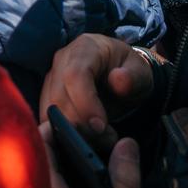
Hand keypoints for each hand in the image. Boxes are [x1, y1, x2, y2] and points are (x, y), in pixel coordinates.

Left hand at [36, 131, 141, 187]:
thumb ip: (126, 176)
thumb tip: (125, 142)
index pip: (38, 151)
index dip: (51, 131)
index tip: (69, 124)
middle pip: (31, 166)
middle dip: (51, 149)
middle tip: (76, 143)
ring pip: (30, 186)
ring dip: (49, 172)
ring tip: (75, 165)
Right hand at [39, 35, 155, 152]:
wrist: (119, 76)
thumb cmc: (129, 73)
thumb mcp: (141, 72)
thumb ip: (133, 77)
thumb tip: (118, 80)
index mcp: (85, 48)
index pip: (75, 75)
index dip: (84, 102)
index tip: (100, 125)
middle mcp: (62, 60)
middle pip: (58, 95)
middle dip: (79, 123)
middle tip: (104, 137)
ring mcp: (51, 77)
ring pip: (49, 109)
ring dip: (72, 130)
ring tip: (99, 139)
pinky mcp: (47, 95)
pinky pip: (46, 117)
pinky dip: (62, 133)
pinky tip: (85, 139)